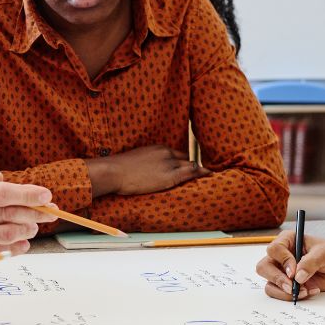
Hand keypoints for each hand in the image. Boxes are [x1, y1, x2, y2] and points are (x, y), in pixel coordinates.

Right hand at [0, 171, 49, 264]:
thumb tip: (3, 179)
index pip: (0, 193)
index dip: (27, 194)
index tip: (45, 194)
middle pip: (7, 214)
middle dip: (35, 212)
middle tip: (50, 211)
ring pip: (5, 234)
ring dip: (26, 229)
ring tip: (36, 224)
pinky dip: (14, 247)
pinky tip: (23, 241)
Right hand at [86, 145, 209, 196]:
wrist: (113, 171)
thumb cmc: (118, 169)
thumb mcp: (134, 160)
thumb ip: (145, 162)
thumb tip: (143, 169)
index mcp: (157, 148)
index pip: (177, 154)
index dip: (183, 162)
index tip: (188, 167)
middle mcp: (166, 153)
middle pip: (186, 159)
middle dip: (193, 166)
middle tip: (204, 172)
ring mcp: (169, 164)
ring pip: (191, 166)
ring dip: (200, 171)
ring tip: (210, 174)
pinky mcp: (170, 176)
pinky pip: (191, 173)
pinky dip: (201, 174)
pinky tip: (209, 175)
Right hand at [257, 232, 324, 300]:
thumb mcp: (324, 254)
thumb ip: (310, 263)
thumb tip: (297, 278)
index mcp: (288, 241)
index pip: (274, 249)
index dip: (283, 261)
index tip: (294, 271)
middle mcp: (281, 256)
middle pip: (264, 267)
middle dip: (277, 279)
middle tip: (292, 287)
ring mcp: (284, 272)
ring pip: (270, 283)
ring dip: (284, 291)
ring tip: (304, 292)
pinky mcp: (289, 285)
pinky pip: (280, 293)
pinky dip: (292, 297)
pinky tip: (310, 292)